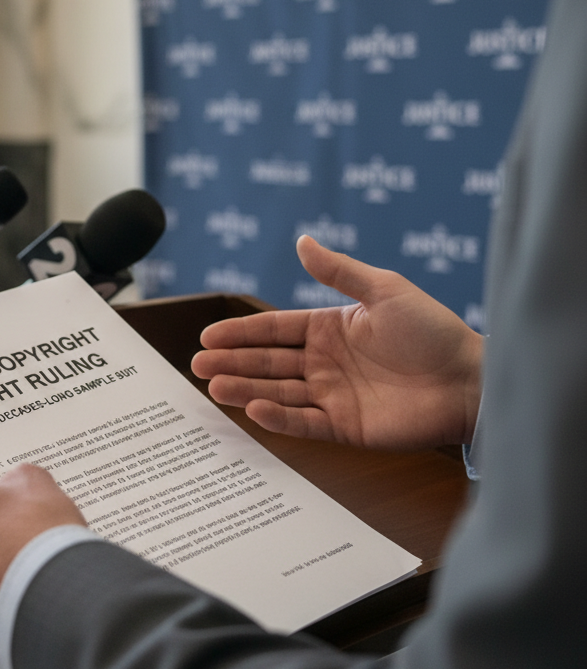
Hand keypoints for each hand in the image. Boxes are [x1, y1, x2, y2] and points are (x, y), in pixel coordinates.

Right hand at [191, 235, 482, 449]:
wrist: (471, 380)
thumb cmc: (433, 331)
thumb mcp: (383, 290)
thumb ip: (338, 271)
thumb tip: (301, 241)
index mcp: (329, 329)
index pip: (274, 329)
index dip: (241, 333)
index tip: (208, 336)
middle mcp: (324, 363)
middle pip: (268, 362)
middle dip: (232, 363)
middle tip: (197, 364)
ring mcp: (332, 395)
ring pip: (277, 391)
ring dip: (245, 388)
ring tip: (213, 386)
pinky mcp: (345, 426)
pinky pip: (304, 421)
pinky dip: (278, 416)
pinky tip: (254, 407)